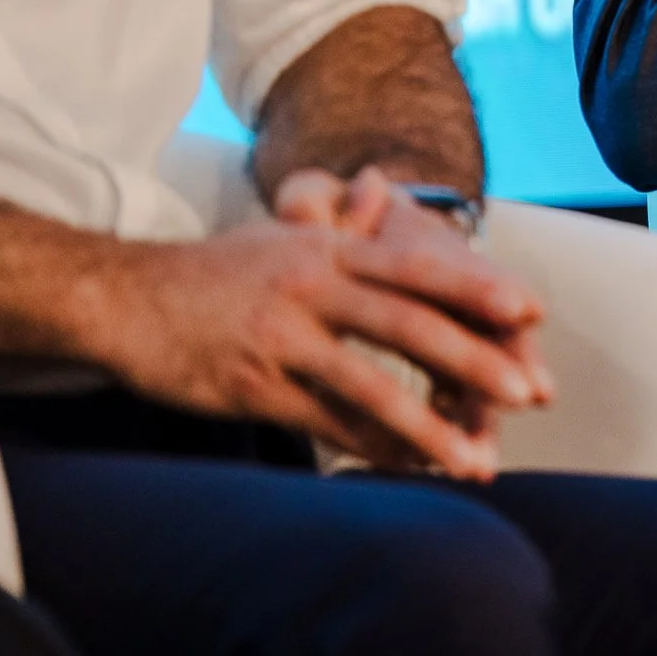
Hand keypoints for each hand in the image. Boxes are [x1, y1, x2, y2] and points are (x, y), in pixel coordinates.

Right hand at [97, 180, 546, 477]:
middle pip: (408, 325)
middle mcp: (312, 287)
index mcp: (330, 248)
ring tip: (477, 459)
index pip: (420, 267)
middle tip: (530, 394)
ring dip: (429, 427)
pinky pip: (324, 423)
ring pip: (369, 386)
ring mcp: (281, 338)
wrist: (123, 298)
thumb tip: (384, 188)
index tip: (533, 312)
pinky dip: (370, 448)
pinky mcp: (252, 386)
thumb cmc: (218, 269)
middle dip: (475, 361)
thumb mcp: (285, 233)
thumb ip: (344, 226)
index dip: (479, 289)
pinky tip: (410, 466)